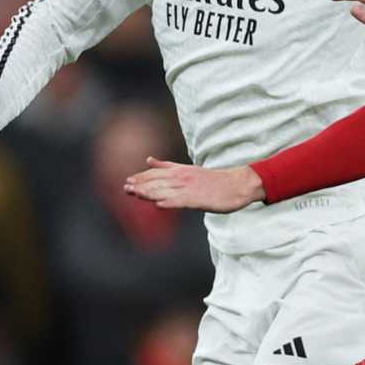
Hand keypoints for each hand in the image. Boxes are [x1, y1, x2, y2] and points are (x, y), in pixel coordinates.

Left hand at [123, 157, 264, 212]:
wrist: (238, 184)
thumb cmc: (215, 180)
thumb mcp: (190, 169)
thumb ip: (168, 165)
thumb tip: (149, 160)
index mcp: (181, 171)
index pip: (157, 173)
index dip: (142, 177)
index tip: (128, 181)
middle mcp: (184, 178)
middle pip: (158, 181)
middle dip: (141, 184)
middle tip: (126, 188)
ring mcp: (190, 189)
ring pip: (166, 191)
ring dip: (149, 192)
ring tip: (135, 193)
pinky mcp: (199, 200)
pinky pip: (181, 202)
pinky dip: (169, 203)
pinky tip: (159, 205)